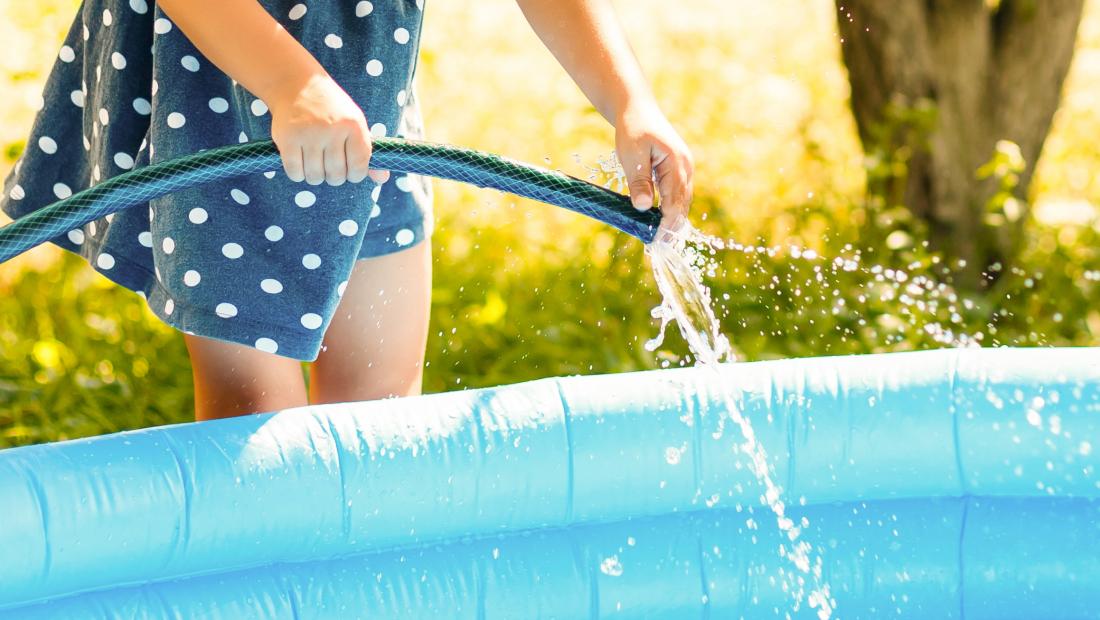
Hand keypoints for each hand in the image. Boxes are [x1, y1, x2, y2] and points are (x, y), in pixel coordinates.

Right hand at [268, 72, 389, 185]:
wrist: (298, 85)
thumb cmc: (332, 111)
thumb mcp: (355, 125)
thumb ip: (367, 153)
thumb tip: (383, 179)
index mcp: (353, 125)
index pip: (359, 167)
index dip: (355, 174)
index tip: (349, 169)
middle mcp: (332, 129)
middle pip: (336, 176)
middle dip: (334, 177)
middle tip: (329, 165)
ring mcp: (309, 134)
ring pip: (315, 176)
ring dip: (315, 176)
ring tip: (315, 163)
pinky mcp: (287, 138)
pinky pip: (295, 173)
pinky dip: (298, 174)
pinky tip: (301, 162)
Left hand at [615, 102, 693, 232]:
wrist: (637, 109)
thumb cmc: (633, 129)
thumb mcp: (632, 155)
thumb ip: (639, 180)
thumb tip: (642, 207)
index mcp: (677, 163)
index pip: (675, 203)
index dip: (667, 225)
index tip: (658, 242)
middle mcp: (686, 167)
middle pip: (682, 205)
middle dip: (672, 227)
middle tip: (658, 247)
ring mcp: (684, 169)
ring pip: (682, 202)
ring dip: (672, 220)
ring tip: (659, 240)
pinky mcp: (678, 170)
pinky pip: (677, 194)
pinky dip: (670, 209)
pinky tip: (659, 221)